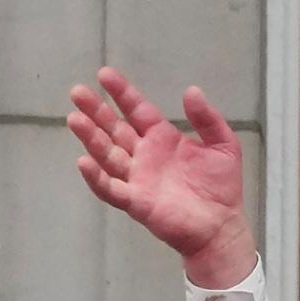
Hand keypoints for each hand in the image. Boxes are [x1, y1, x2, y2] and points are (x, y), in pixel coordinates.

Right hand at [66, 67, 255, 287]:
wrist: (223, 226)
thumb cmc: (221, 187)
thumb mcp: (224, 146)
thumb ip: (208, 119)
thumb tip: (192, 90)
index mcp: (162, 138)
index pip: (137, 110)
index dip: (122, 93)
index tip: (104, 74)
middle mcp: (144, 155)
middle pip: (114, 128)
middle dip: (96, 111)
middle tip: (77, 92)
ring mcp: (137, 178)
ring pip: (107, 154)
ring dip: (90, 138)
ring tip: (75, 119)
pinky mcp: (136, 201)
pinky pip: (111, 188)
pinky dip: (96, 177)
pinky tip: (83, 161)